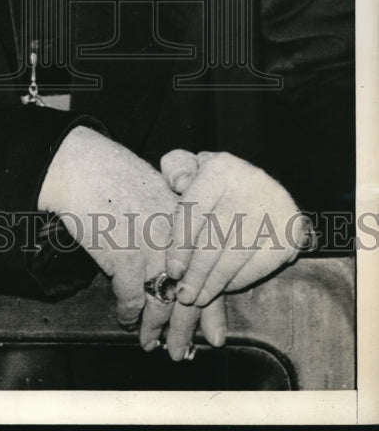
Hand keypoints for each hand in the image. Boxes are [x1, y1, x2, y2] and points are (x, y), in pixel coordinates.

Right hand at [38, 127, 225, 358]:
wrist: (82, 166)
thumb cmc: (116, 176)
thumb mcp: (157, 193)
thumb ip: (176, 225)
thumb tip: (181, 264)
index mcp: (191, 222)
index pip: (210, 274)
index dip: (211, 310)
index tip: (214, 336)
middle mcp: (180, 239)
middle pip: (189, 295)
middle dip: (184, 330)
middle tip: (181, 353)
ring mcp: (155, 250)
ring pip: (162, 303)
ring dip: (155, 329)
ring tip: (151, 345)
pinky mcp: (126, 259)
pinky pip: (131, 300)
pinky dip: (127, 314)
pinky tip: (125, 320)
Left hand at [160, 149, 313, 308]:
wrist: (263, 186)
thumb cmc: (216, 183)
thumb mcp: (193, 166)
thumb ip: (177, 169)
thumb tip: (178, 183)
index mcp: (221, 168)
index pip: (195, 209)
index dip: (181, 243)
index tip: (173, 271)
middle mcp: (251, 183)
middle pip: (217, 236)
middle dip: (197, 272)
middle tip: (184, 296)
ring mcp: (274, 208)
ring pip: (238, 253)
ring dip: (215, 282)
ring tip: (198, 298)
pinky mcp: (291, 231)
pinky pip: (261, 264)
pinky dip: (240, 280)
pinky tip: (224, 288)